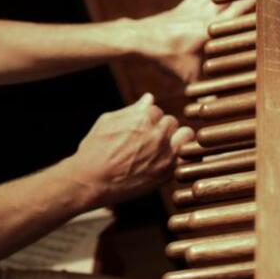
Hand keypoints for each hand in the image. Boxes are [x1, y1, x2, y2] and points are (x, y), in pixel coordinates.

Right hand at [71, 93, 194, 206]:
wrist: (92, 180)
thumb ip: (131, 110)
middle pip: (171, 122)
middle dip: (161, 127)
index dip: (146, 118)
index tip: (138, 128)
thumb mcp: (107, 121)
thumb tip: (149, 98)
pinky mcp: (168, 172)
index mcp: (142, 118)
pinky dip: (179, 156)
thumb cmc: (95, 149)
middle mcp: (158, 134)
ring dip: (176, 138)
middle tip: (148, 138)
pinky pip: (186, 158)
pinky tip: (165, 160)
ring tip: (162, 146)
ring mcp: (166, 154)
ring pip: (186, 136)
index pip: (156, 110)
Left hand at [135, 0, 254, 82]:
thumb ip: (205, 91)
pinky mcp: (181, 7)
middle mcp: (204, 13)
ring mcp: (192, 8)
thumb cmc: (164, 56)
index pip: (241, 11)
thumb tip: (215, 107)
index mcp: (211, 28)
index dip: (256, 3)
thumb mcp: (187, 76)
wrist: (137, 39)